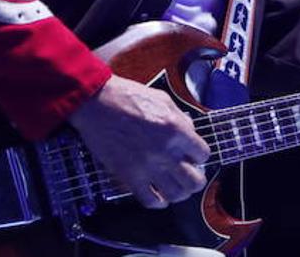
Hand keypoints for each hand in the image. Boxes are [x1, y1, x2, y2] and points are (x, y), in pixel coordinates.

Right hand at [69, 74, 209, 208]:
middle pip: (194, 181)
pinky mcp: (129, 176)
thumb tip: (189, 131)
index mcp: (175, 129)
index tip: (194, 156)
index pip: (202, 154)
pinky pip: (150, 200)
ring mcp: (147, 166)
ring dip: (179, 193)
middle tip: (190, 175)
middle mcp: (165, 151)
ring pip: (176, 194)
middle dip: (196, 179)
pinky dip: (157, 202)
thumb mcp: (162, 98)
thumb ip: (180, 117)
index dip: (199, 155)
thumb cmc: (126, 96)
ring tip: (176, 187)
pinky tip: (158, 196)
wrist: (97, 103)